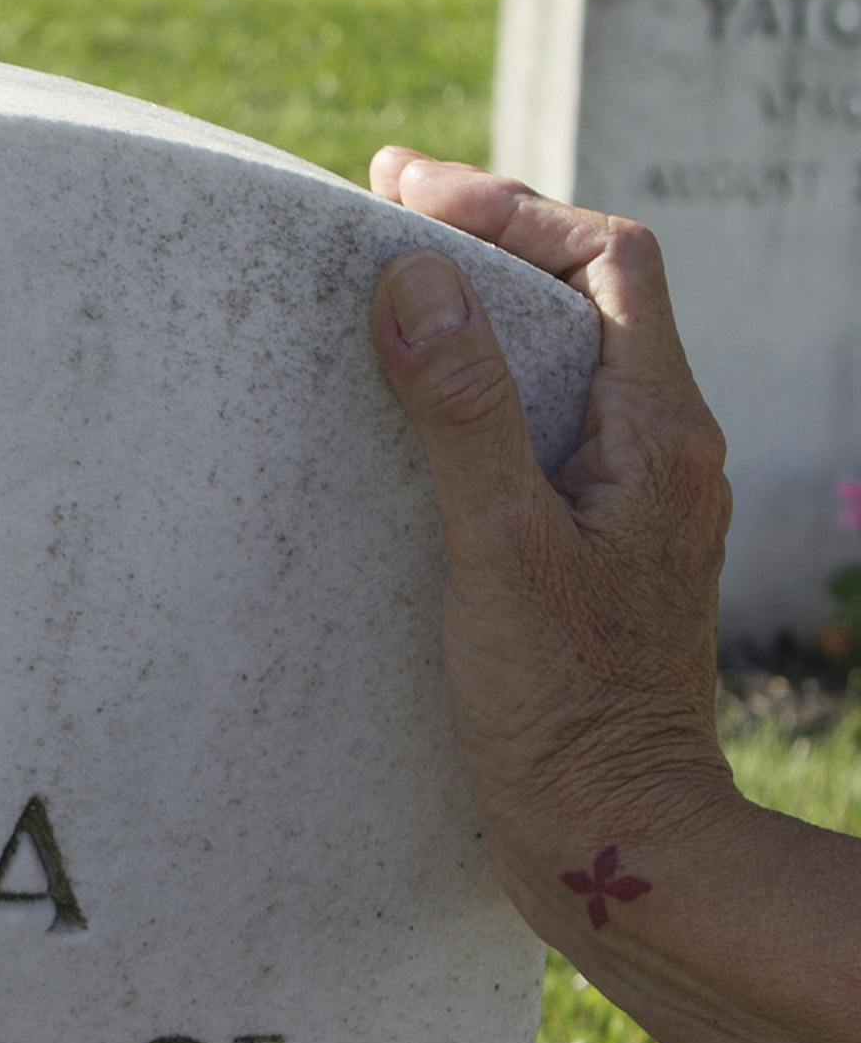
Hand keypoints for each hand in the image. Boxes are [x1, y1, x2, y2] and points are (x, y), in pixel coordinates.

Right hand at [366, 147, 737, 941]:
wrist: (616, 847)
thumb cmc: (566, 712)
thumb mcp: (499, 548)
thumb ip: (462, 410)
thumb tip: (414, 277)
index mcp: (658, 433)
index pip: (609, 261)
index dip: (511, 210)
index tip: (405, 196)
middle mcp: (659, 457)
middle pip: (586, 302)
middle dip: (487, 247)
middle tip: (382, 222)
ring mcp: (631, 509)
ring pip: (562, 369)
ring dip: (481, 322)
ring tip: (383, 303)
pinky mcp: (591, 559)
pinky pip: (539, 437)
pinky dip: (477, 399)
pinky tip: (409, 426)